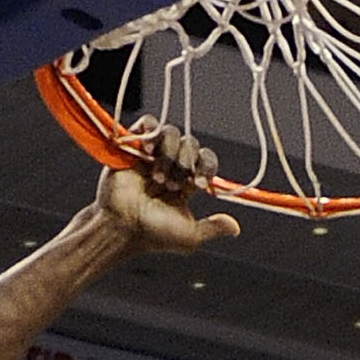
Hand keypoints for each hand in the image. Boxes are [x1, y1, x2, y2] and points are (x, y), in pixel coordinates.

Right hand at [97, 123, 239, 254]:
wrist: (123, 227)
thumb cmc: (153, 235)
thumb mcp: (189, 236)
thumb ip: (212, 228)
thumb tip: (235, 228)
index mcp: (187, 181)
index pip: (206, 159)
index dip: (206, 166)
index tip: (199, 184)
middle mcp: (171, 164)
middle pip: (191, 144)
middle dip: (185, 163)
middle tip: (171, 186)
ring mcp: (152, 153)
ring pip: (172, 132)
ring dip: (169, 155)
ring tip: (157, 178)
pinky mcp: (133, 145)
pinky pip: (148, 123)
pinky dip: (151, 133)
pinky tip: (146, 153)